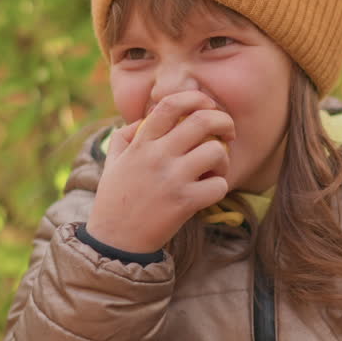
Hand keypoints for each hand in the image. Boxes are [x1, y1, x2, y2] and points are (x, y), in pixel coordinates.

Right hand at [86, 91, 234, 253]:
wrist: (115, 242)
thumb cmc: (115, 199)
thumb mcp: (113, 161)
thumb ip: (127, 135)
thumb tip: (148, 117)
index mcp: (141, 143)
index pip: (170, 105)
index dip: (195, 98)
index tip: (208, 105)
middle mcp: (157, 156)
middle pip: (202, 121)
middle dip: (224, 121)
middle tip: (228, 133)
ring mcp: (172, 179)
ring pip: (216, 151)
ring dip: (224, 158)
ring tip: (216, 168)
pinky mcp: (184, 203)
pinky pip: (219, 185)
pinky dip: (221, 186)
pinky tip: (210, 190)